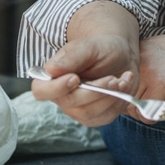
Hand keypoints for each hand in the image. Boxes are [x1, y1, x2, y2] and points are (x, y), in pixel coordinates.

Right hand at [29, 0, 141, 126]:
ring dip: (109, 96)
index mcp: (53, 77)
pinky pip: (105, 117)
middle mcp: (62, 96)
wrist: (122, 56)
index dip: (56, 88)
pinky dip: (118, 101)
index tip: (75, 78)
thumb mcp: (88, 46)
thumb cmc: (101, 48)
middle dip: (95, 91)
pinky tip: (123, 86)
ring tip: (120, 80)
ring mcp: (78, 109)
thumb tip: (51, 69)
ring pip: (89, 113)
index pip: (41, 91)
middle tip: (111, 78)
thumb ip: (71, 57)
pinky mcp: (96, 117)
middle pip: (71, 103)